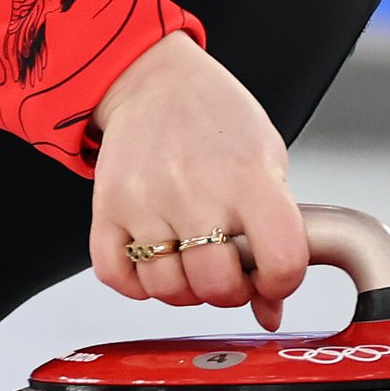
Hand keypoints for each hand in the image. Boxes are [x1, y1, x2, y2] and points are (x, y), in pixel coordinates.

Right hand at [89, 32, 306, 329]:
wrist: (154, 81)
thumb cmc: (218, 117)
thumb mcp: (268, 160)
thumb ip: (278, 233)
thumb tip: (271, 310)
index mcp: (249, 176)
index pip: (281, 260)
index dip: (283, 282)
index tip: (275, 276)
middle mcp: (195, 191)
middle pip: (217, 286)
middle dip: (231, 291)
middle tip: (230, 269)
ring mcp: (146, 202)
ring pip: (167, 290)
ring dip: (185, 288)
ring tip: (192, 258)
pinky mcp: (107, 209)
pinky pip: (117, 277)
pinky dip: (137, 283)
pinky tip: (156, 259)